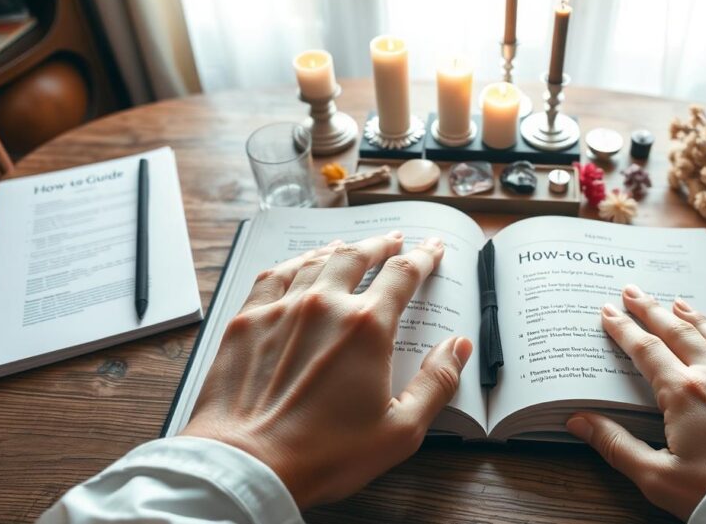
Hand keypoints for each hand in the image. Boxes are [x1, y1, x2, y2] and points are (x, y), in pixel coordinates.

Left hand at [181, 232, 473, 509]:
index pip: (403, 274)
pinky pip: (275, 275)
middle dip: (382, 245)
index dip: (423, 257)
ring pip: (317, 261)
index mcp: (366, 327)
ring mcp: (282, 308)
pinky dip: (295, 262)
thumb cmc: (324, 455)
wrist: (246, 465)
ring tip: (352, 245)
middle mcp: (325, 305)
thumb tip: (459, 346)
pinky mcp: (247, 320)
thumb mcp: (400, 430)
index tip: (433, 247)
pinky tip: (300, 264)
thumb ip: (436, 382)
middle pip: (359, 256)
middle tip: (395, 239)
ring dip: (341, 250)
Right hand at [566, 285, 705, 519]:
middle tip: (633, 291)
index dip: (624, 328)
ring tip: (677, 302)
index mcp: (684, 393)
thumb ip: (616, 445)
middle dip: (652, 309)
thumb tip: (580, 421)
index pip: (646, 350)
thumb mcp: (657, 477)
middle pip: (678, 331)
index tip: (608, 311)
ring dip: (692, 316)